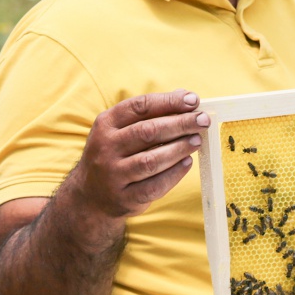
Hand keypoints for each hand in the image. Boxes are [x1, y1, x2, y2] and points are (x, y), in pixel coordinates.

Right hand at [73, 89, 210, 218]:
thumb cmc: (115, 154)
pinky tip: (187, 163)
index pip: (139, 106)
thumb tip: (185, 96)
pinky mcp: (124, 198)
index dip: (168, 102)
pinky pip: (154, 186)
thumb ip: (150, 113)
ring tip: (197, 140)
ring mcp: (113, 174)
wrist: (91, 195)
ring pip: (151, 160)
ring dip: (179, 148)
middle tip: (203, 120)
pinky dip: (174, 174)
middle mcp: (105, 147)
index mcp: (106, 124)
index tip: (193, 100)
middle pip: (148, 132)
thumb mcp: (121, 129)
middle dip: (180, 124)